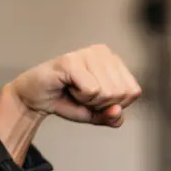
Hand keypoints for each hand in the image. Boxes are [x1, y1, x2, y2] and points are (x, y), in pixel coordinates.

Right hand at [9, 44, 141, 127]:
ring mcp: (87, 54)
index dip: (115, 105)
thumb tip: (117, 112)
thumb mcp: (96, 114)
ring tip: (75, 90)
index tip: (96, 100)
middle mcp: (103, 53)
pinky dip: (80, 97)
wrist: (37, 99)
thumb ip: (112, 117)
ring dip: (89, 101)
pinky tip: (68, 87)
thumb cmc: (67, 101)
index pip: (133, 92)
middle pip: (121, 94)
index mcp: (113, 62)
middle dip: (101, 104)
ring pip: (107, 92)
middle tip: (83, 96)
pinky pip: (91, 90)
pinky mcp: (72, 60)